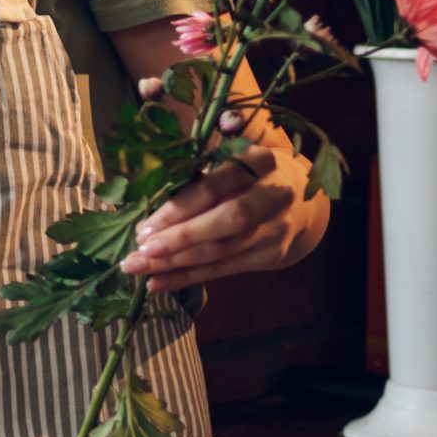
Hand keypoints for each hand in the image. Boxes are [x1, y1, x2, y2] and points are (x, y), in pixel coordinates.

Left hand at [119, 142, 326, 292]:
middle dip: (181, 238)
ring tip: (139, 268)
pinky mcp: (271, 255)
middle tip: (141, 251)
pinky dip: (188, 277)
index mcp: (260, 162)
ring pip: (223, 250)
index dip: (179, 207)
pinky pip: (223, 269)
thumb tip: (178, 163)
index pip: (215, 186)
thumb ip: (203, 156)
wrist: (297, 201)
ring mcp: (275, 229)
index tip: (145, 225)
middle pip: (227, 220)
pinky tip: (158, 282)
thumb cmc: (245, 174)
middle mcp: (275, 196)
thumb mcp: (231, 154)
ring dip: (177, 262)